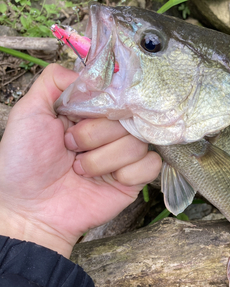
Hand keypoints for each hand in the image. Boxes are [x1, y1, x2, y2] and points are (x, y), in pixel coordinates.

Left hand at [0, 64, 160, 257]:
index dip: (100, 105)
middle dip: (95, 135)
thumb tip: (90, 75)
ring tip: (80, 170)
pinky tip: (108, 180)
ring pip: (137, 142)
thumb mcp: (29, 112)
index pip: (113, 94)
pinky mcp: (132, 180)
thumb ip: (54, 82)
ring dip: (104, 158)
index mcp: (86, 114)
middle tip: (71, 148)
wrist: (30, 212)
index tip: (79, 117)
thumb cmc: (22, 165)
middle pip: (128, 117)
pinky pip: (150, 165)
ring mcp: (121, 156)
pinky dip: (128, 172)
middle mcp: (106, 132)